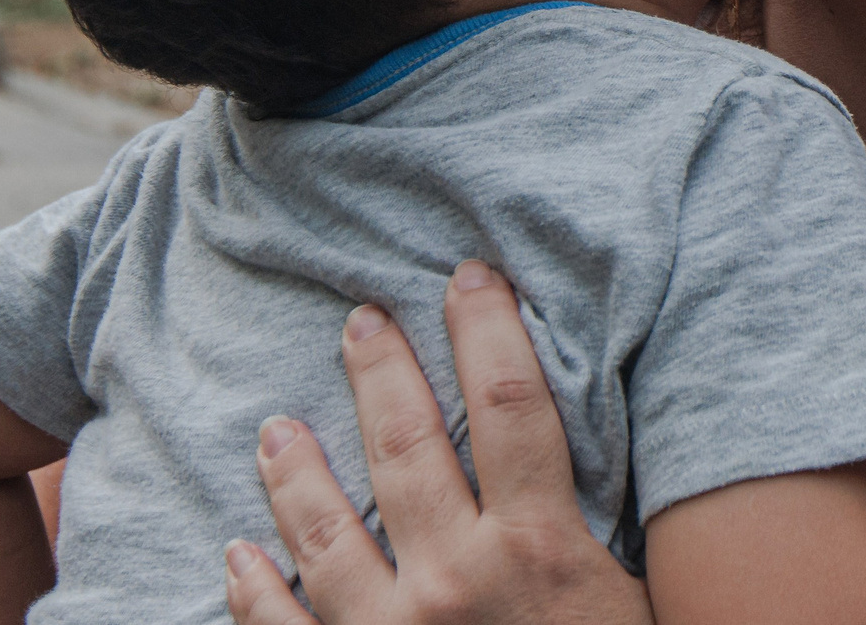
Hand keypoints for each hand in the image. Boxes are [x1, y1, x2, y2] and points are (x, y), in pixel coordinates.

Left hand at [223, 261, 649, 624]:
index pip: (514, 402)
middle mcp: (458, 578)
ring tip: (276, 425)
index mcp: (541, 547)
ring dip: (297, 468)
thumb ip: (589, 538)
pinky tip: (238, 552)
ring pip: (327, 527)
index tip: (469, 274)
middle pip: (412, 441)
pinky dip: (255, 588)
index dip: (488, 326)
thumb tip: (565, 463)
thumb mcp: (627, 602)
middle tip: (360, 318)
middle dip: (383, 368)